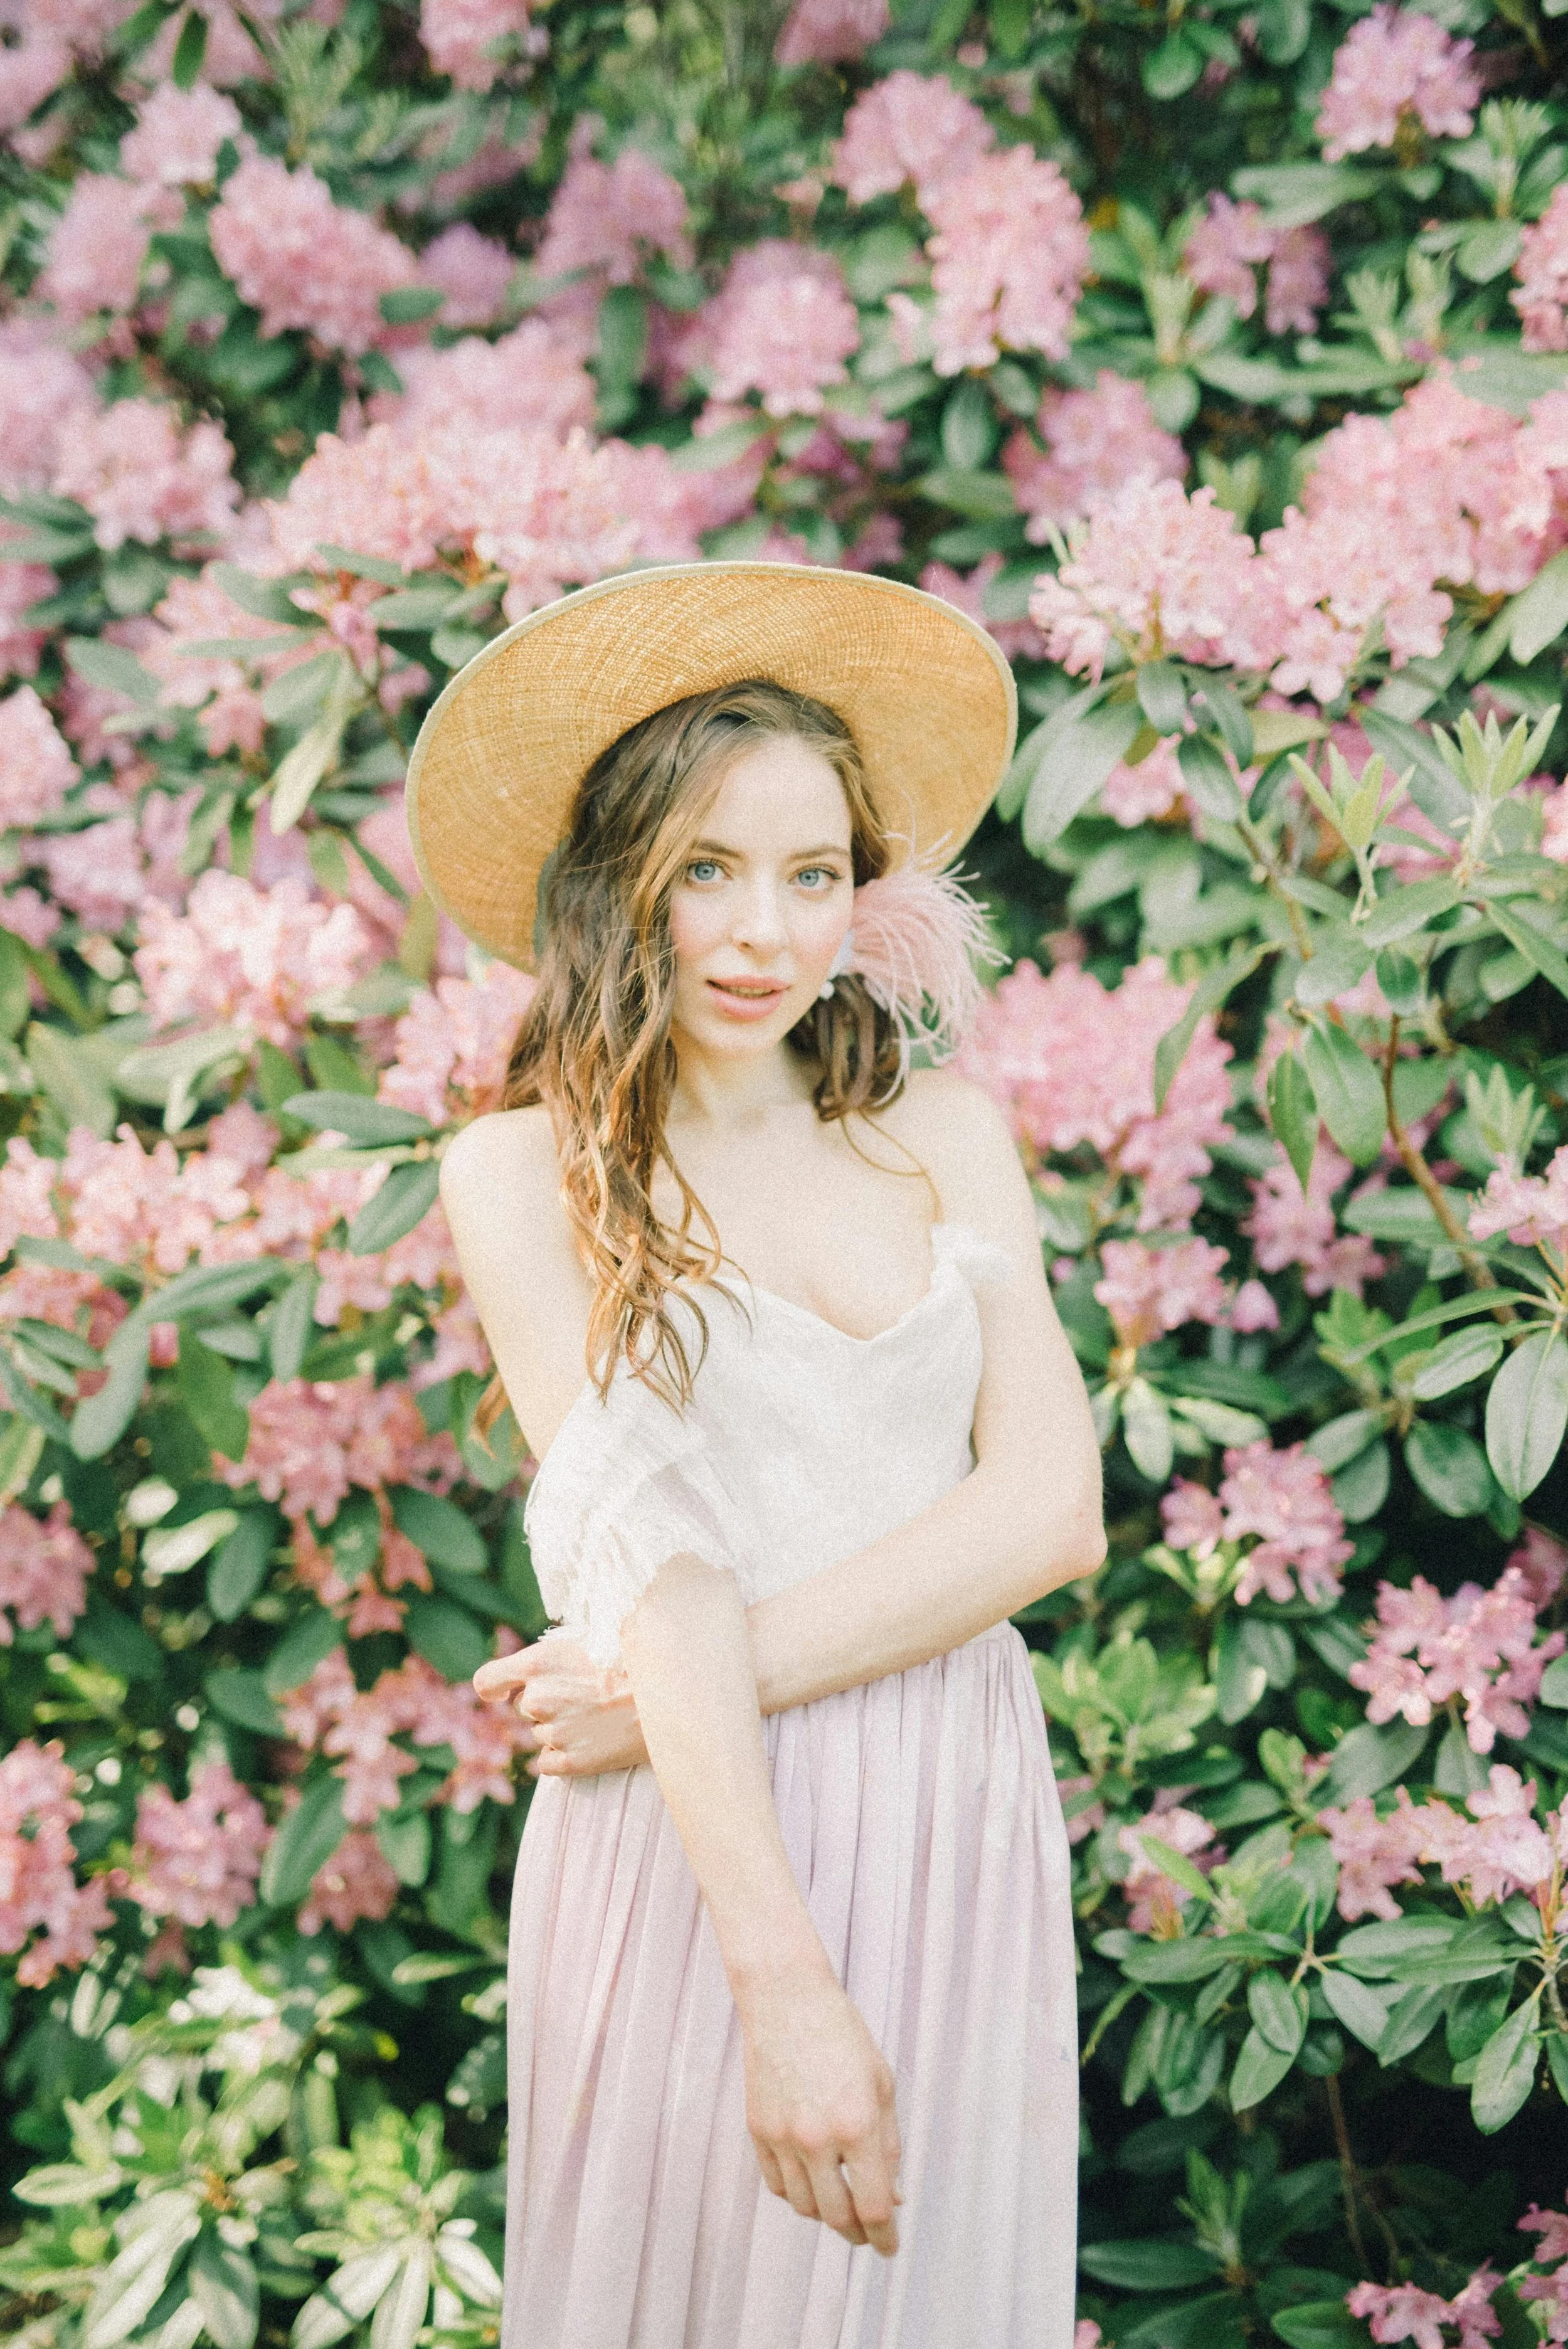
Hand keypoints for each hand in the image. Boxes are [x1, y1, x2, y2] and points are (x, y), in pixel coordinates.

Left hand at [472, 1635, 649, 1776]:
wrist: (665, 1699)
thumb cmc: (629, 1664)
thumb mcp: (585, 1643)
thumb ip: (550, 1660)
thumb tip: (531, 1672)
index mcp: (538, 1663)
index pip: (487, 1681)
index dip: (495, 1688)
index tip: (504, 1693)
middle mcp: (537, 1699)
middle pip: (524, 1708)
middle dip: (546, 1705)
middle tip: (584, 1698)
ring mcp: (553, 1732)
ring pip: (541, 1734)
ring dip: (561, 1729)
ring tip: (597, 1717)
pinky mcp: (568, 1762)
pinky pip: (549, 1761)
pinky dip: (565, 1756)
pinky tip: (593, 1741)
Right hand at [736, 1960, 902, 2257]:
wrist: (787, 2000)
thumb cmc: (842, 2036)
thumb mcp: (882, 2085)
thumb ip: (889, 2146)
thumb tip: (893, 2198)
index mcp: (857, 2125)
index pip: (873, 2207)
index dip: (885, 2237)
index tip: (890, 2247)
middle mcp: (817, 2138)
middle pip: (837, 2217)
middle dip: (858, 2234)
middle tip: (869, 2234)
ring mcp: (782, 2137)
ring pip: (804, 2207)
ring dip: (827, 2215)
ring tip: (842, 2203)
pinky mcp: (757, 2130)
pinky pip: (777, 2186)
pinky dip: (797, 2195)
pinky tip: (812, 2183)